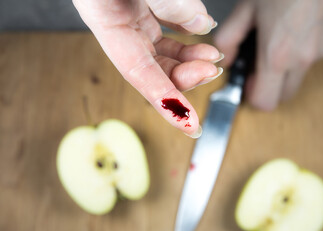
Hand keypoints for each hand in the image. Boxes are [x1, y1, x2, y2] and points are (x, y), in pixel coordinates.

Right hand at [73, 0, 222, 137]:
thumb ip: (171, 0)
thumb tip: (204, 23)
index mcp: (109, 26)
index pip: (141, 76)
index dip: (167, 104)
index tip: (191, 126)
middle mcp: (120, 30)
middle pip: (154, 71)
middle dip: (185, 78)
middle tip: (212, 70)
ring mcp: (132, 23)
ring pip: (163, 58)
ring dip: (190, 63)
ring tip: (213, 57)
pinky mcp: (143, 14)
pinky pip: (166, 37)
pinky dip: (187, 42)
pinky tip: (202, 40)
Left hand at [214, 0, 322, 109]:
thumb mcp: (246, 9)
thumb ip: (228, 39)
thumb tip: (225, 58)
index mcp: (277, 56)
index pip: (265, 102)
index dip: (252, 96)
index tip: (246, 82)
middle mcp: (302, 60)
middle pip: (282, 96)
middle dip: (268, 88)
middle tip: (258, 66)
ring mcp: (319, 52)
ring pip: (297, 79)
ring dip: (283, 73)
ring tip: (274, 43)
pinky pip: (309, 62)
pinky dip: (297, 58)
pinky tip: (290, 34)